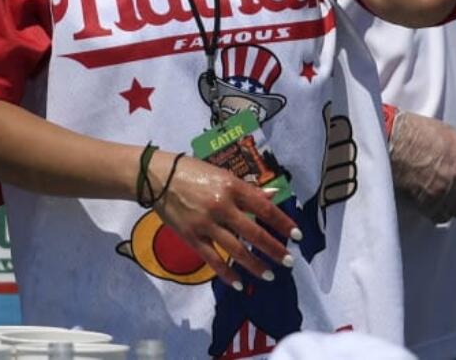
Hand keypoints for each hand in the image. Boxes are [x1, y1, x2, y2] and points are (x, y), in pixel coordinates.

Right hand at [150, 153, 299, 288]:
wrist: (158, 178)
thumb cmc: (193, 171)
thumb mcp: (222, 174)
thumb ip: (247, 188)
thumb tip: (272, 195)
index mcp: (231, 187)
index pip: (264, 208)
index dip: (282, 223)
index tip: (297, 235)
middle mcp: (222, 207)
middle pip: (254, 233)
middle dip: (274, 249)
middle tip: (288, 261)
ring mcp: (206, 224)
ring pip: (236, 250)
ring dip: (255, 265)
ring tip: (269, 275)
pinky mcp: (192, 237)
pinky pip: (213, 259)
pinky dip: (227, 273)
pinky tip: (238, 284)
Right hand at [388, 111, 455, 223]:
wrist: (388, 139)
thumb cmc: (414, 132)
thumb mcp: (447, 134)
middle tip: (455, 190)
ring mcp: (448, 189)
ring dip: (452, 205)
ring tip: (438, 196)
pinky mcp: (431, 201)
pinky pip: (442, 216)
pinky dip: (436, 212)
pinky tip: (427, 202)